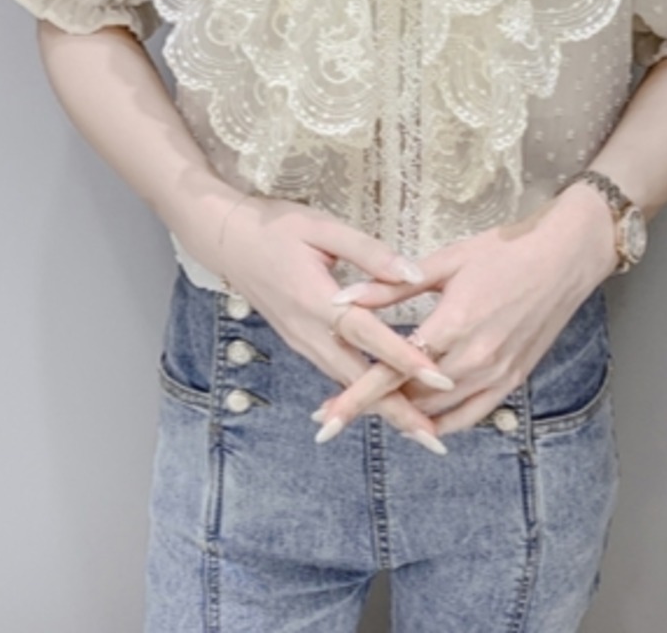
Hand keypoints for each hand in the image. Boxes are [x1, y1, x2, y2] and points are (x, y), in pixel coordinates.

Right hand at [209, 195, 456, 448]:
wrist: (227, 239)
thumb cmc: (276, 226)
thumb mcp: (322, 227)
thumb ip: (369, 251)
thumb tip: (413, 273)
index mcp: (316, 299)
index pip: (368, 335)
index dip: (404, 358)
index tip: (439, 379)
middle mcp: (308, 331)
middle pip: (356, 378)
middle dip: (397, 410)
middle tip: (435, 439)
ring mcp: (301, 341)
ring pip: (345, 382)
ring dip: (380, 409)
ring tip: (418, 430)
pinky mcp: (299, 342)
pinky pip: (334, 373)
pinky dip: (359, 395)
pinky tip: (381, 405)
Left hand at [308, 185, 617, 437]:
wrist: (564, 257)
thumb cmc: (503, 252)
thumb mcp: (444, 262)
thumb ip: (390, 288)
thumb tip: (342, 299)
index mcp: (453, 324)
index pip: (392, 369)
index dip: (356, 396)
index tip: (326, 415)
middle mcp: (475, 358)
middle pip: (410, 396)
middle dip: (369, 408)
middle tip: (331, 414)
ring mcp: (496, 373)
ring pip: (438, 410)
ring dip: (401, 415)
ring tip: (367, 414)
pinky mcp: (512, 380)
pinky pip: (471, 415)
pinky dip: (441, 422)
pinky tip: (419, 420)